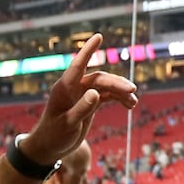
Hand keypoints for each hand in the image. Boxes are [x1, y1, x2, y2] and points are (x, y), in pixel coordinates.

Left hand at [20, 34, 138, 164]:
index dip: (88, 50)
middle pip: (99, 79)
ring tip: (134, 103)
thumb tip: (96, 93)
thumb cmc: (54, 135)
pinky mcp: (89, 103)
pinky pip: (107, 96)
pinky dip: (118, 99)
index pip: (78, 65)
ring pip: (105, 87)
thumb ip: (82, 109)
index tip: (99, 36)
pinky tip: (130, 105)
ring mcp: (83, 94)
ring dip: (120, 92)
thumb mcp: (68, 124)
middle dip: (116, 84)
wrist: (50, 147)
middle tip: (132, 91)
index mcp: (65, 88)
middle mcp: (74, 88)